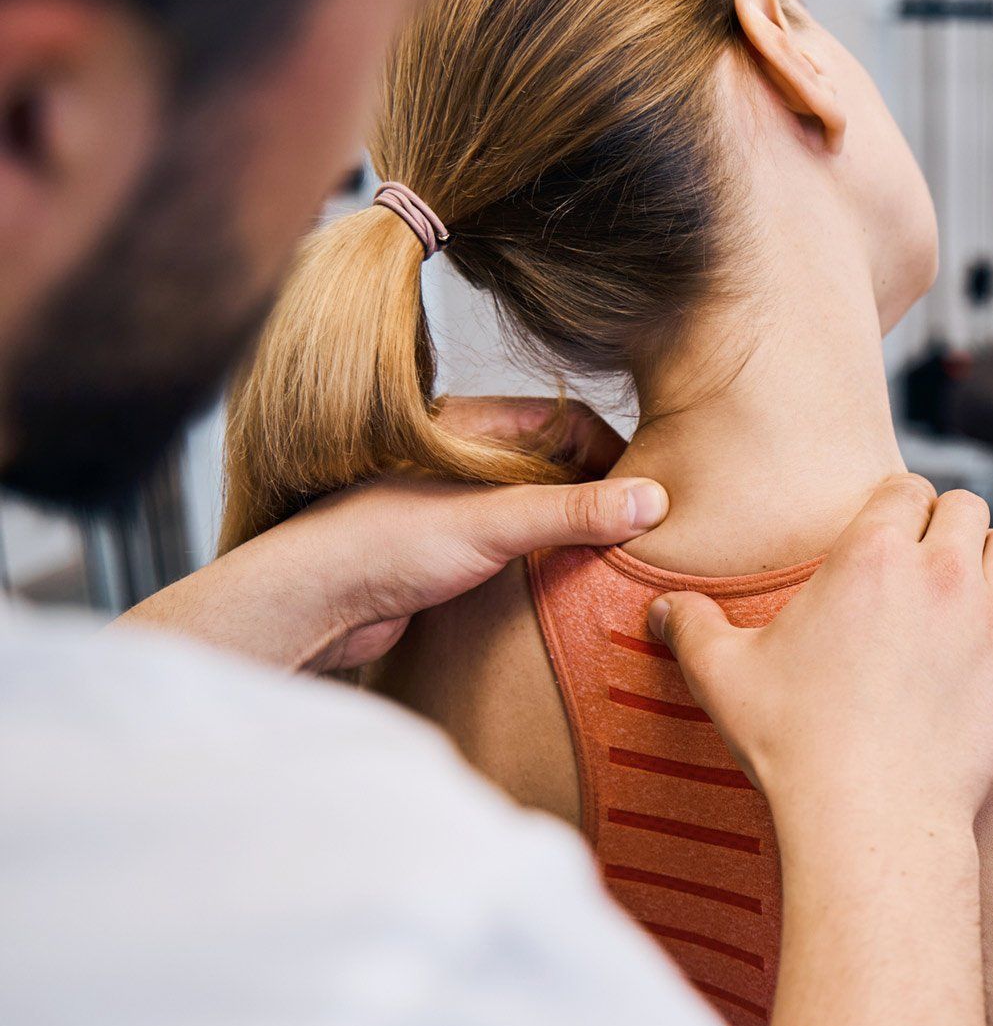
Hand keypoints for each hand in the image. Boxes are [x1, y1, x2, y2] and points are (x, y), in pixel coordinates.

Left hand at [119, 398, 665, 671]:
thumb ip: (571, 511)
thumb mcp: (491, 522)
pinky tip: (568, 587)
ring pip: (536, 510)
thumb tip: (650, 500)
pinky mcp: (447, 555)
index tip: (648, 491)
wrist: (308, 604)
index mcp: (471, 429)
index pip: (566, 421)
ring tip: (616, 562)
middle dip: (601, 493)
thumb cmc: (378, 544)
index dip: (612, 451)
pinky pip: (514, 549)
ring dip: (574, 532)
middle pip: (557, 466)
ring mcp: (456, 509)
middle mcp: (465, 463)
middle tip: (644, 531)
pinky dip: (546, 562)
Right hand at [648, 475, 992, 839]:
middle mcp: (943, 570)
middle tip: (926, 571)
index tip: (887, 540)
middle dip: (945, 528)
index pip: (903, 488)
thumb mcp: (723, 678)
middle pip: (963, 506)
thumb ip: (691, 628)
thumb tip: (661, 611)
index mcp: (871, 555)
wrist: (870, 821)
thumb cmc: (795, 749)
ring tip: (977, 592)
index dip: (895, 510)